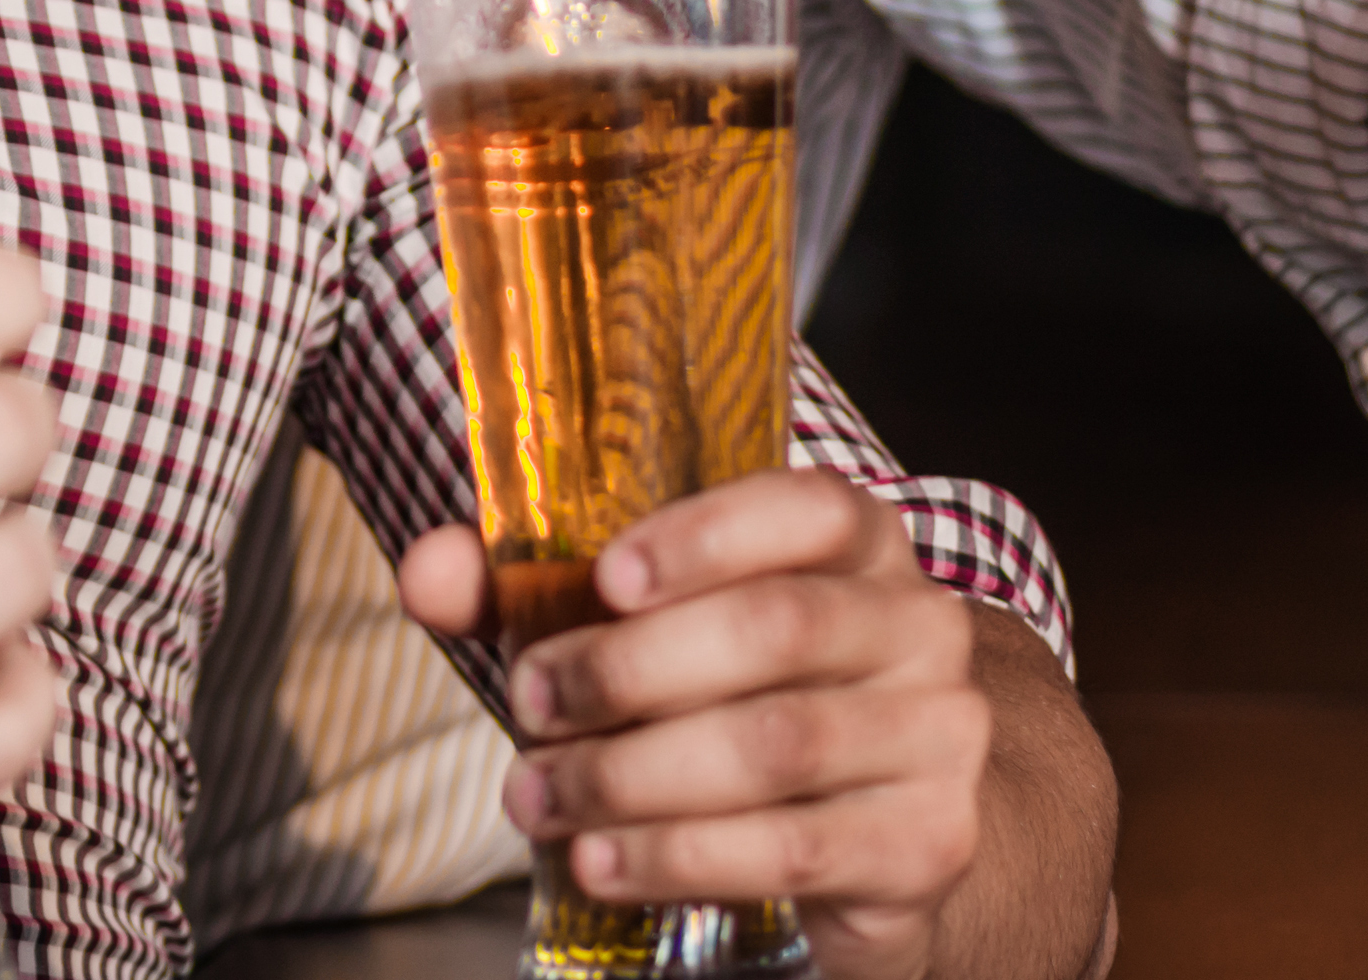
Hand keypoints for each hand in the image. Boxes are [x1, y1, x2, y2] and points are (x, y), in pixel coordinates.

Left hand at [397, 472, 992, 979]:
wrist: (882, 835)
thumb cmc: (742, 703)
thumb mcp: (645, 631)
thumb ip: (531, 589)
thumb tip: (429, 573)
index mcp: (858, 545)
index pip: (807, 507)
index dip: (707, 534)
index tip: (606, 576)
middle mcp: (919, 628)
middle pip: (777, 628)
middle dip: (630, 668)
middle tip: (533, 705)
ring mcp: (938, 739)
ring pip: (774, 744)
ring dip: (631, 776)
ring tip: (539, 796)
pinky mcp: (927, 845)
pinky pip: (790, 848)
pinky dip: (677, 856)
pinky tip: (602, 859)